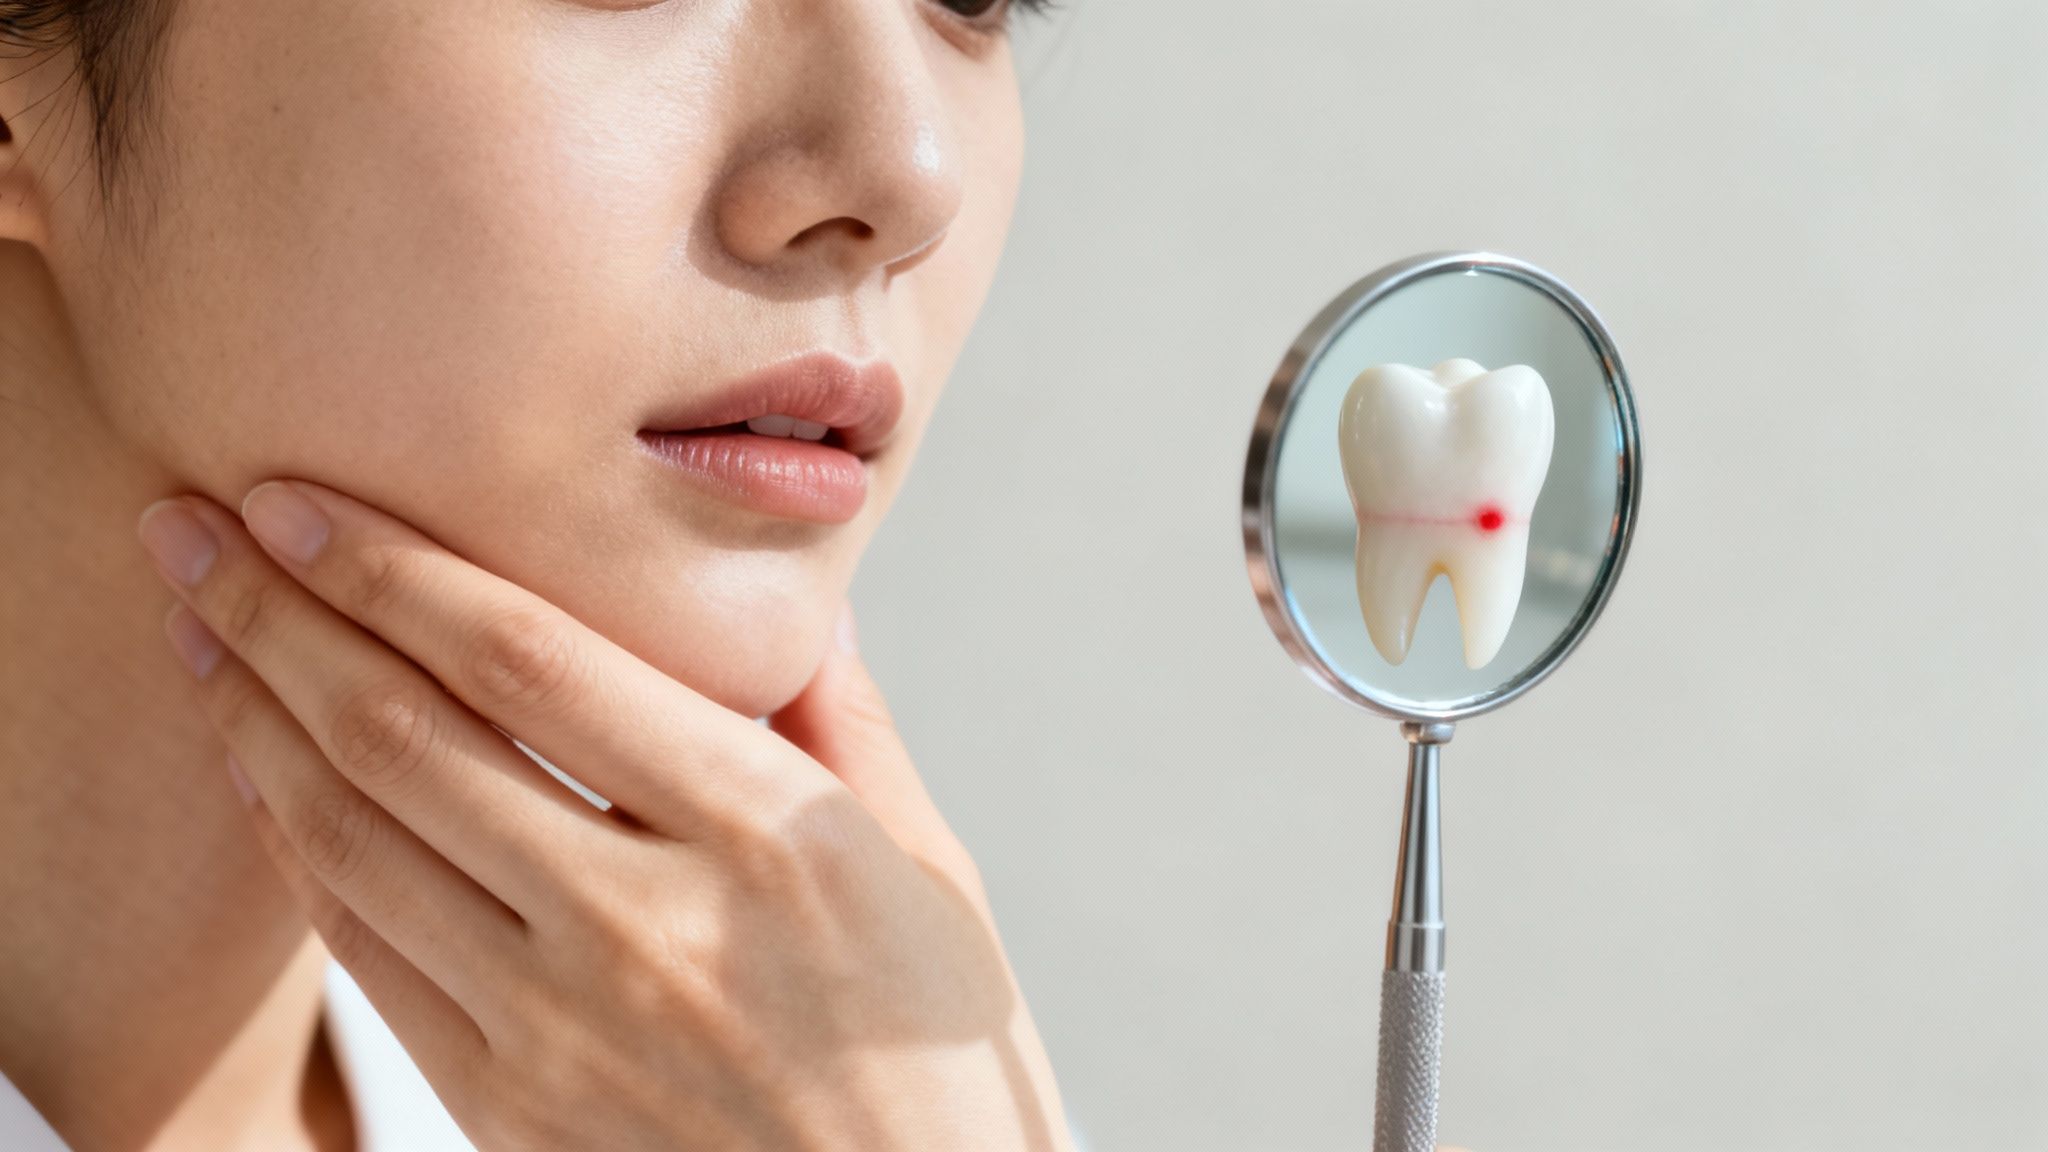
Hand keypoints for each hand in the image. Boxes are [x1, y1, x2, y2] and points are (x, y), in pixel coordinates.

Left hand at [136, 479, 1071, 1151]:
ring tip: (200, 630)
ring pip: (358, 839)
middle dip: (282, 616)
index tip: (305, 497)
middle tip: (195, 528)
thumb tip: (803, 601)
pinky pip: (367, 953)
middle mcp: (648, 923)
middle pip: (411, 736)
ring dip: (256, 720)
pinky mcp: (511, 1106)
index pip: (537, 665)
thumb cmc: (937, 1067)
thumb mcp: (929, 872)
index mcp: (768, 836)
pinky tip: (262, 775)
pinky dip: (298, 849)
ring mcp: (563, 1026)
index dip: (399, 569)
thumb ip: (842, 722)